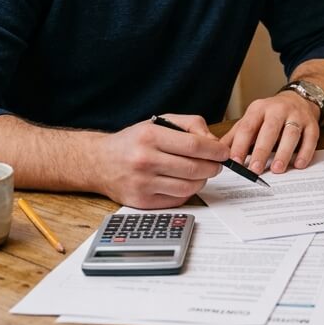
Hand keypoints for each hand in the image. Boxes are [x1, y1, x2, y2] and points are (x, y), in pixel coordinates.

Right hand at [92, 114, 227, 208]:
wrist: (100, 162)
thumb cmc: (133, 141)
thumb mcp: (159, 122)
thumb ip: (190, 126)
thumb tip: (213, 142)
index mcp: (150, 137)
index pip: (194, 146)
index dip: (215, 150)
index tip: (223, 153)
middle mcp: (144, 160)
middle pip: (194, 168)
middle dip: (212, 167)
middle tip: (216, 165)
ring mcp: (142, 183)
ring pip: (188, 187)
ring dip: (202, 181)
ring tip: (200, 173)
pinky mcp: (142, 202)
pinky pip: (177, 200)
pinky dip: (187, 192)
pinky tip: (183, 183)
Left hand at [222, 91, 319, 173]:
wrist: (299, 98)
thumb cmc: (271, 114)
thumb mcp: (252, 119)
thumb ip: (236, 135)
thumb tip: (217, 152)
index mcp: (259, 109)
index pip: (248, 127)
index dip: (241, 144)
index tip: (235, 162)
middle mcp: (278, 110)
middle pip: (269, 130)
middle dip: (262, 151)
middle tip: (255, 170)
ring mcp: (297, 116)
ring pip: (291, 133)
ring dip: (284, 152)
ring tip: (277, 169)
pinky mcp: (312, 124)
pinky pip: (310, 138)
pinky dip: (305, 152)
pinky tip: (298, 164)